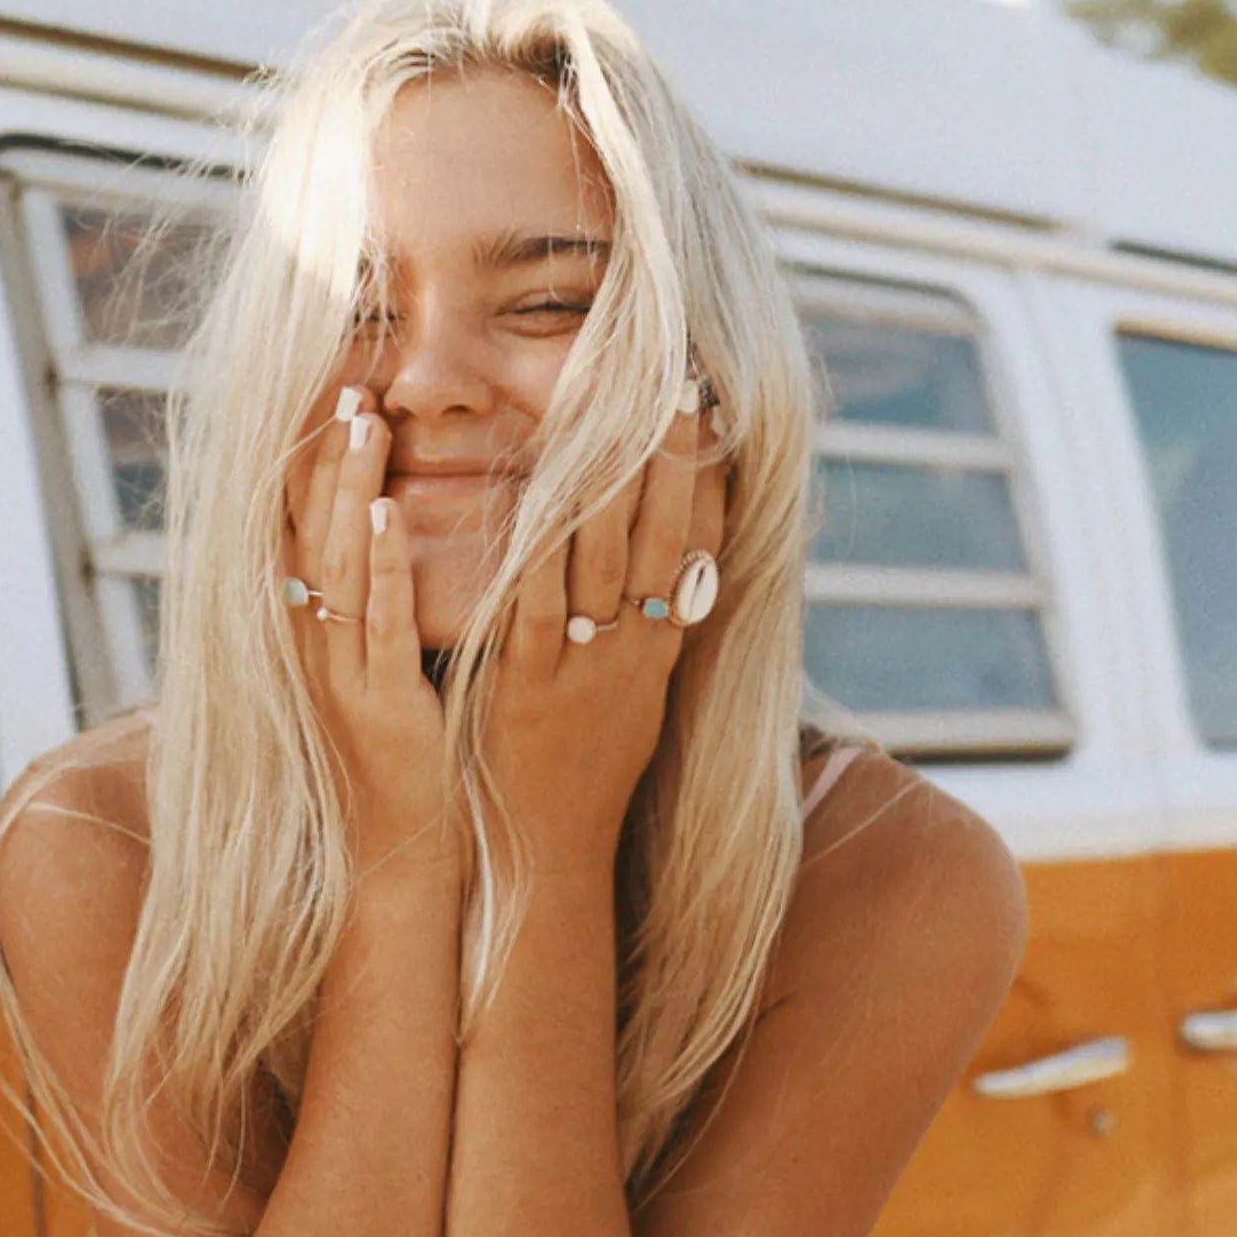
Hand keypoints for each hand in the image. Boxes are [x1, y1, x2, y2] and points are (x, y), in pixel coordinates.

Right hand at [283, 386, 455, 875]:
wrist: (398, 857)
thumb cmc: (401, 766)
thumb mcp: (377, 679)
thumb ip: (377, 615)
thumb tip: (394, 547)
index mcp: (311, 640)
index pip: (298, 534)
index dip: (305, 467)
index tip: (323, 398)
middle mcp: (312, 651)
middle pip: (307, 533)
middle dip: (323, 458)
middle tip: (345, 386)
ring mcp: (339, 676)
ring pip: (335, 564)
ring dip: (346, 489)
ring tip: (362, 421)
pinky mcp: (379, 704)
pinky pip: (374, 622)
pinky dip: (377, 565)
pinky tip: (386, 513)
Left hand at [482, 402, 726, 872]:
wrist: (549, 856)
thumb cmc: (581, 777)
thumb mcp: (633, 705)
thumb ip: (645, 639)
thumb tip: (668, 583)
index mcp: (657, 654)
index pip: (690, 550)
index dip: (700, 477)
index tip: (709, 413)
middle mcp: (631, 654)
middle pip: (656, 539)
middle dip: (664, 456)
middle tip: (674, 380)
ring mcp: (582, 668)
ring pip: (600, 560)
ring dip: (603, 478)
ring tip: (607, 406)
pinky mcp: (527, 687)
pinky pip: (534, 605)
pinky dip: (532, 546)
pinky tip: (531, 496)